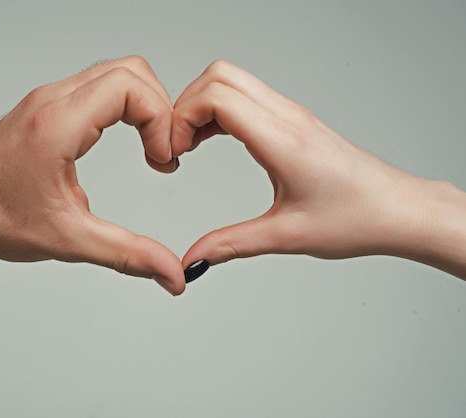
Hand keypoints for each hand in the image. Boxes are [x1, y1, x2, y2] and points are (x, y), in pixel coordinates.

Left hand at [0, 56, 184, 294]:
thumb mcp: (68, 240)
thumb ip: (127, 254)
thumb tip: (170, 272)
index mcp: (56, 126)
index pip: (128, 87)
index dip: (159, 118)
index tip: (163, 157)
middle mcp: (52, 101)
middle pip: (129, 72)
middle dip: (160, 109)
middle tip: (163, 152)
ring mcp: (49, 99)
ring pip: (116, 73)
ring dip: (145, 106)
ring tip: (151, 149)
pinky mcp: (48, 105)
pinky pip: (100, 86)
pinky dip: (126, 107)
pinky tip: (129, 140)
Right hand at [172, 61, 465, 278]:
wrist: (399, 210)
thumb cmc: (356, 218)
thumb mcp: (286, 237)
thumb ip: (230, 245)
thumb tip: (193, 258)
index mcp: (283, 140)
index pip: (217, 96)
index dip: (182, 118)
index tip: (174, 153)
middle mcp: (287, 117)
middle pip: (219, 76)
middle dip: (185, 106)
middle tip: (177, 146)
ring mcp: (291, 114)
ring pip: (232, 81)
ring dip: (201, 107)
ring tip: (190, 146)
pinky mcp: (293, 121)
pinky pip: (246, 97)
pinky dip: (219, 111)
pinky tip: (212, 141)